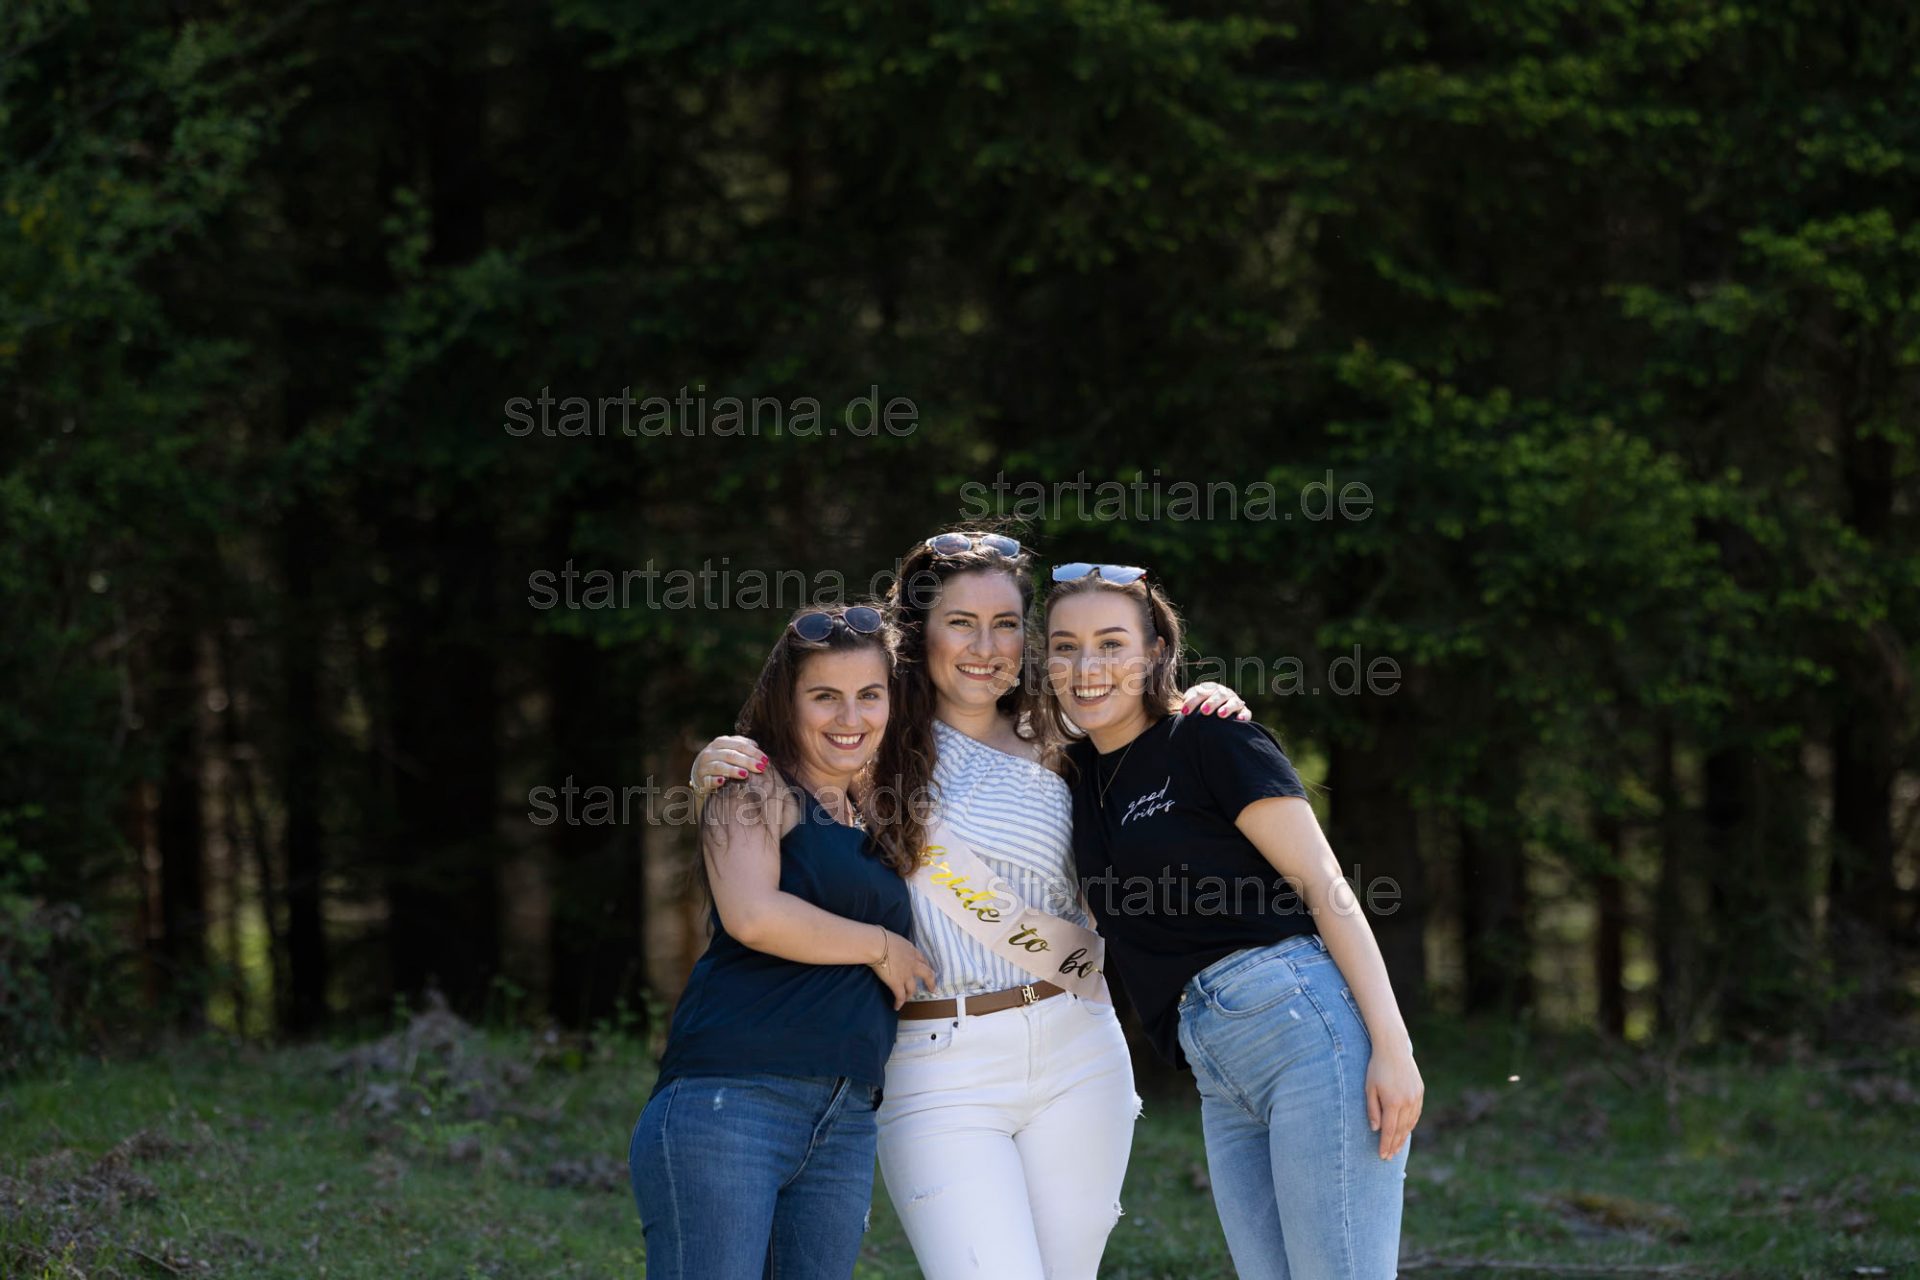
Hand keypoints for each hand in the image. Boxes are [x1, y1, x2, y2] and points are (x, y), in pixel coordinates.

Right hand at [692, 734, 766, 793]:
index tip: (765, 760)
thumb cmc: (722, 761)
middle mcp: (711, 752)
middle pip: (730, 755)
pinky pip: (707, 780)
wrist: (700, 774)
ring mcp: (704, 766)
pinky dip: (714, 781)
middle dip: (747, 761)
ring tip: (745, 774)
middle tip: (760, 768)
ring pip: (719, 766)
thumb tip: (757, 746)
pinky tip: (722, 782)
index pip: (739, 745)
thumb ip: (742, 747)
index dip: (753, 752)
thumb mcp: (730, 751)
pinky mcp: (700, 779)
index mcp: (720, 742)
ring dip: (732, 770)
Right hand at [869, 930, 936, 1009]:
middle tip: (932, 989)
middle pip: (927, 974)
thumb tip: (888, 945)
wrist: (878, 945)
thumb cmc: (881, 938)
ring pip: (913, 988)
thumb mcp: (894, 938)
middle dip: (930, 982)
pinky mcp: (896, 983)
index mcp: (911, 950)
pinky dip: (899, 1002)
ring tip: (908, 998)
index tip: (927, 969)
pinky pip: (900, 996)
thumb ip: (896, 945)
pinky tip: (897, 1006)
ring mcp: (906, 974)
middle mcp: (912, 963)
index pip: (922, 959)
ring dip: (910, 994)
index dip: (925, 965)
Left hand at [1179, 681, 1251, 720]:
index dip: (1192, 701)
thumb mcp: (1192, 707)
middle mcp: (1222, 693)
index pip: (1200, 692)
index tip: (1184, 712)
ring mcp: (1234, 701)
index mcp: (1208, 689)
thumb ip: (1187, 705)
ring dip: (1227, 707)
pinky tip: (1239, 720)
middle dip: (1211, 702)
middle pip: (1218, 694)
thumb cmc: (1198, 712)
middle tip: (1204, 711)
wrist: (1214, 717)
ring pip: (1233, 702)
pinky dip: (1243, 716)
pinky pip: (1246, 713)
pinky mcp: (1243, 712)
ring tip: (1220, 714)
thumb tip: (1181, 711)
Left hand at [1365, 1044, 1422, 1160]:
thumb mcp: (1369, 1088)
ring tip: (1396, 1148)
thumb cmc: (1376, 1067)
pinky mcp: (1420, 1092)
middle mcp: (1407, 1102)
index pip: (1389, 1130)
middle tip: (1389, 1157)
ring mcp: (1416, 1097)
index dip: (1385, 1144)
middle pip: (1401, 1130)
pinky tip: (1405, 1131)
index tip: (1382, 1156)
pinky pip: (1416, 1114)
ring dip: (1403, 1137)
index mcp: (1393, 1102)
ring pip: (1410, 1123)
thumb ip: (1372, 1110)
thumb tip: (1376, 1129)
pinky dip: (1410, 1124)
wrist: (1393, 1048)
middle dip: (1394, 1145)